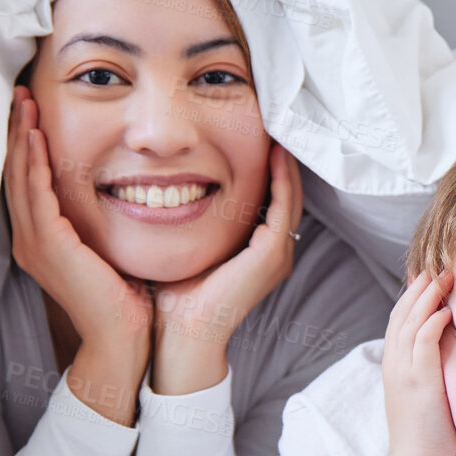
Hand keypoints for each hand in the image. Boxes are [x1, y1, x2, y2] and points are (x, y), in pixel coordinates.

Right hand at [4, 86, 150, 360]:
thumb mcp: (104, 249)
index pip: (26, 181)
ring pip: (20, 178)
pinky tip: (37, 136)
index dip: (24, 144)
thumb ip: (97, 223)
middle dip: (16, 131)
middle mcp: (29, 240)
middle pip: (14, 173)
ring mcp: (35, 244)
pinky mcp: (50, 247)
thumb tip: (117, 191)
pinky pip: (37, 195)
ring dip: (21, 137)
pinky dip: (35, 163)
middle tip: (18, 93)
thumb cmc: (123, 298)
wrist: (122, 340)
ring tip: (23, 102)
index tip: (29, 110)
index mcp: (40, 240)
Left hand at [150, 143, 302, 391]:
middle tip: (272, 121)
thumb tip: (163, 184)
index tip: (254, 133)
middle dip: (281, 158)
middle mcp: (275, 251)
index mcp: (259, 252)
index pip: (272, 199)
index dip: (268, 166)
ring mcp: (277, 254)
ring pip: (291, 196)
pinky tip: (272, 152)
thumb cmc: (176, 296)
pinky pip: (283, 207)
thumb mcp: (186, 247)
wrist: (181, 334)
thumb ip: (191, 220)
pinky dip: (281, 179)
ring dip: (285, 163)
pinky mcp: (271, 255)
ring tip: (276, 129)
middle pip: (288, 193)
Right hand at [383, 268, 455, 455]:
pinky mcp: (418, 381)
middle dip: (420, 288)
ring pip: (411, 322)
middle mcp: (394, 363)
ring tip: (446, 277)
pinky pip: (422, 342)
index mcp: (394, 365)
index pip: (399, 320)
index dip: (412, 296)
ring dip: (428, 297)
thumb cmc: (428, 433)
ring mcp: (404, 371)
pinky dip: (432, 322)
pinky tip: (446, 309)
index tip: (428, 277)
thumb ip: (428, 370)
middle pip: (402, 313)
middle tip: (439, 267)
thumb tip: (446, 355)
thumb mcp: (423, 394)